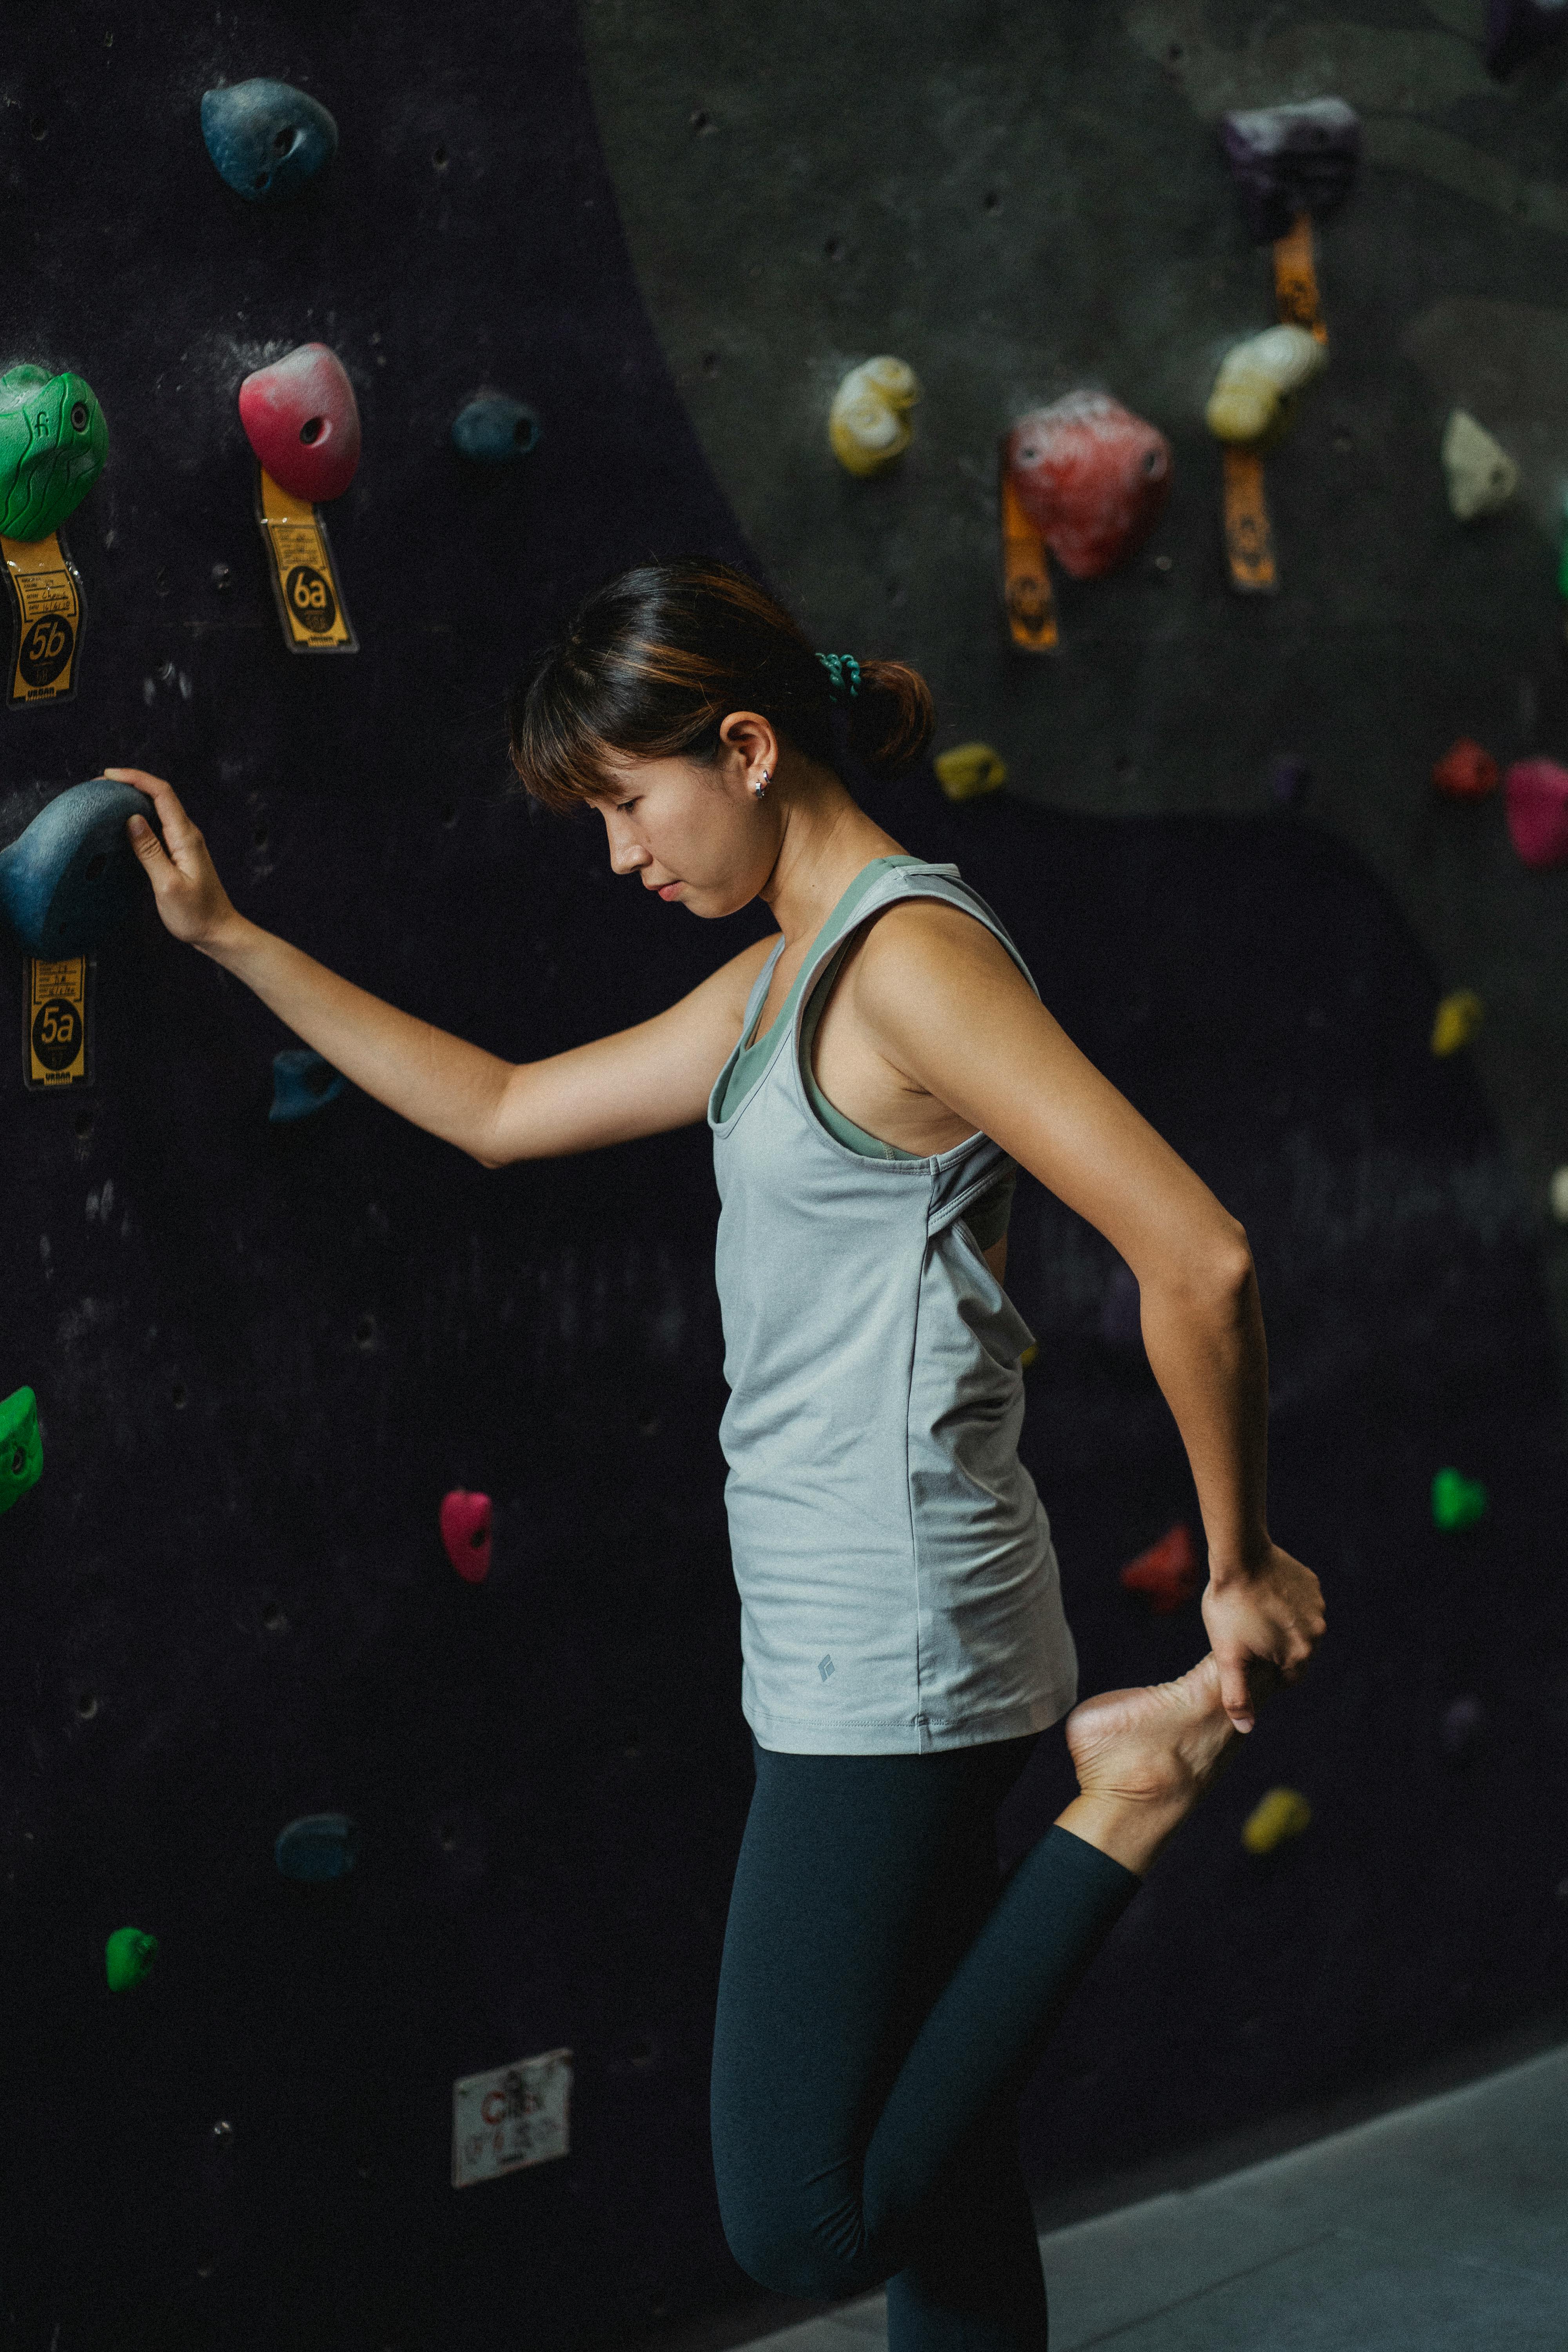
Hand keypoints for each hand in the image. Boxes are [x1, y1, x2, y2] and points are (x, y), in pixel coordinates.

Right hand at [107, 767, 240, 951]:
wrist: (218, 931)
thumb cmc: (195, 914)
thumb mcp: (167, 885)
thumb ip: (149, 851)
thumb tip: (132, 819)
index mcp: (185, 837)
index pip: (162, 794)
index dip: (136, 778)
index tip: (109, 775)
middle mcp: (187, 834)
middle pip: (159, 795)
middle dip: (131, 784)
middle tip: (100, 786)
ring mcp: (184, 842)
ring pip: (158, 809)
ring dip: (133, 799)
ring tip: (106, 799)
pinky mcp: (179, 852)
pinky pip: (158, 825)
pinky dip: (139, 817)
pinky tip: (122, 822)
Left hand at [1200, 1543, 1324, 1732]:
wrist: (1239, 1556)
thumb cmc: (1230, 1608)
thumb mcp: (1228, 1657)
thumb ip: (1238, 1696)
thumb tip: (1246, 1729)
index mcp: (1300, 1654)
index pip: (1288, 1678)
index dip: (1266, 1672)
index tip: (1248, 1655)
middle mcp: (1317, 1632)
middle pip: (1295, 1653)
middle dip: (1275, 1648)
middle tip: (1248, 1633)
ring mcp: (1317, 1606)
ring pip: (1299, 1628)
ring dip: (1282, 1625)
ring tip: (1255, 1612)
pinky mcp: (1312, 1584)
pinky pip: (1300, 1603)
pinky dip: (1286, 1603)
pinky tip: (1264, 1593)